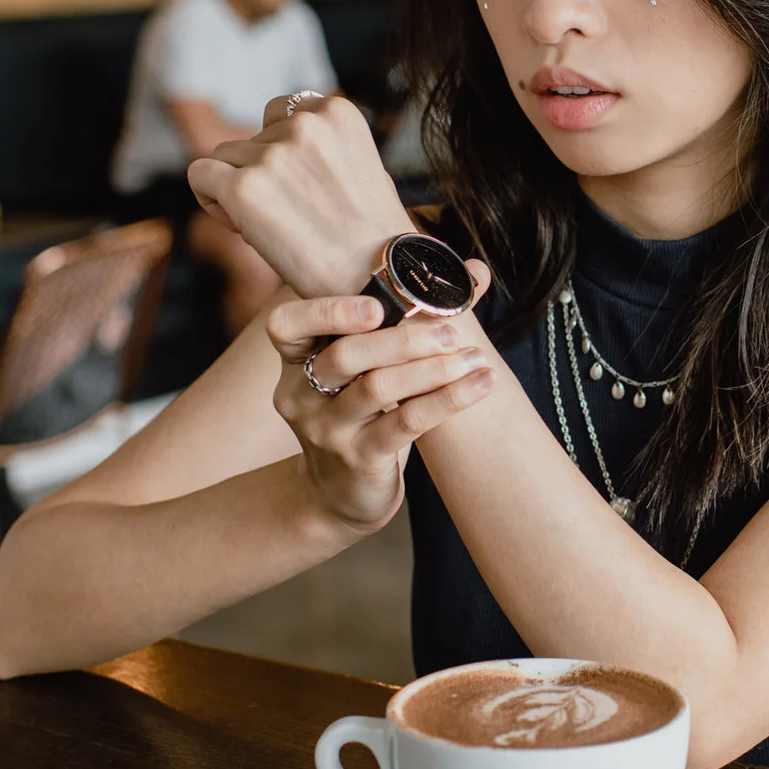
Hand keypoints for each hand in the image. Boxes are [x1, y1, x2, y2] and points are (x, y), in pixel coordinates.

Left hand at [189, 94, 413, 298]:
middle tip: (290, 215)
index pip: (281, 112)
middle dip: (261, 172)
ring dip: (238, 187)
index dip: (281, 149)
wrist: (378, 281)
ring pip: (224, 157)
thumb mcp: (362, 165)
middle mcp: (305, 125)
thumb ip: (324, 144)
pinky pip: (200, 174)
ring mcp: (273, 156)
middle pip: (252, 138)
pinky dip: (209, 197)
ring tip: (272, 225)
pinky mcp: (244, 188)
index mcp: (336, 112)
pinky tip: (237, 223)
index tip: (297, 185)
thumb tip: (277, 144)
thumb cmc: (373, 236)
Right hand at [268, 273, 495, 532]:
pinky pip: (406, 423)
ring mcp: (327, 431)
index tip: (377, 305)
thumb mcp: (368, 370)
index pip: (286, 325)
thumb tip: (475, 271)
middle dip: (403, 338)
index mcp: (296, 362)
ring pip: (378, 388)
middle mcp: (302, 395)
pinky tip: (481, 384)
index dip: (326, 310)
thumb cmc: (363, 417)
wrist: (341, 497)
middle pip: (345, 355)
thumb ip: (410, 319)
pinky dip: (448, 399)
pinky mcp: (359, 460)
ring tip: (475, 358)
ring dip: (433, 369)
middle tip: (449, 333)